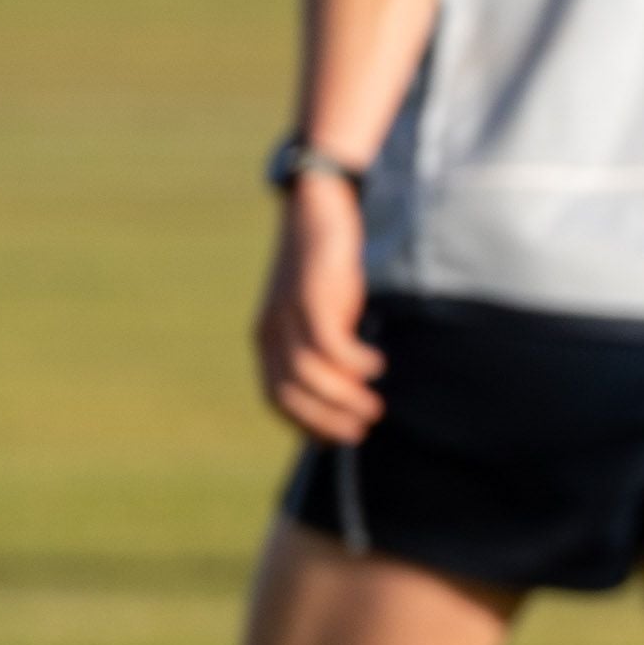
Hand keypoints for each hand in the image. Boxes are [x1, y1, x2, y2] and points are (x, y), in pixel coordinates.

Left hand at [256, 179, 382, 444]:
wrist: (318, 206)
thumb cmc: (328, 263)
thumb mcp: (320, 309)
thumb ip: (322, 342)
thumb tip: (348, 384)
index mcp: (268, 338)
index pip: (277, 397)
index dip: (308, 424)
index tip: (341, 439)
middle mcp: (271, 330)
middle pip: (290, 393)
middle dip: (326, 420)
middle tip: (362, 429)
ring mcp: (288, 314)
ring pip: (309, 374)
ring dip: (343, 398)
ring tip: (374, 406)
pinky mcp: (311, 296)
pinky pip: (328, 345)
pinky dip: (353, 363)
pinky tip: (375, 364)